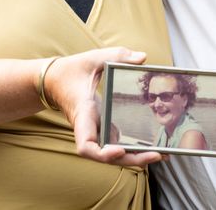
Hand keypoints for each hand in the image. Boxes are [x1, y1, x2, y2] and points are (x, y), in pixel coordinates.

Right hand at [45, 47, 164, 167]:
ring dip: (134, 157)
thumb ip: (117, 55)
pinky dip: (131, 149)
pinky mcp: (101, 128)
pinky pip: (115, 144)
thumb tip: (142, 57)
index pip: (85, 145)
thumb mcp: (92, 58)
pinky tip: (152, 146)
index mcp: (83, 114)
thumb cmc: (72, 70)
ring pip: (112, 154)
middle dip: (130, 159)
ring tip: (161, 154)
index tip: (119, 150)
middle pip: (105, 156)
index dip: (102, 153)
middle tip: (156, 155)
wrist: (54, 80)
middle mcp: (88, 128)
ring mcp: (95, 130)